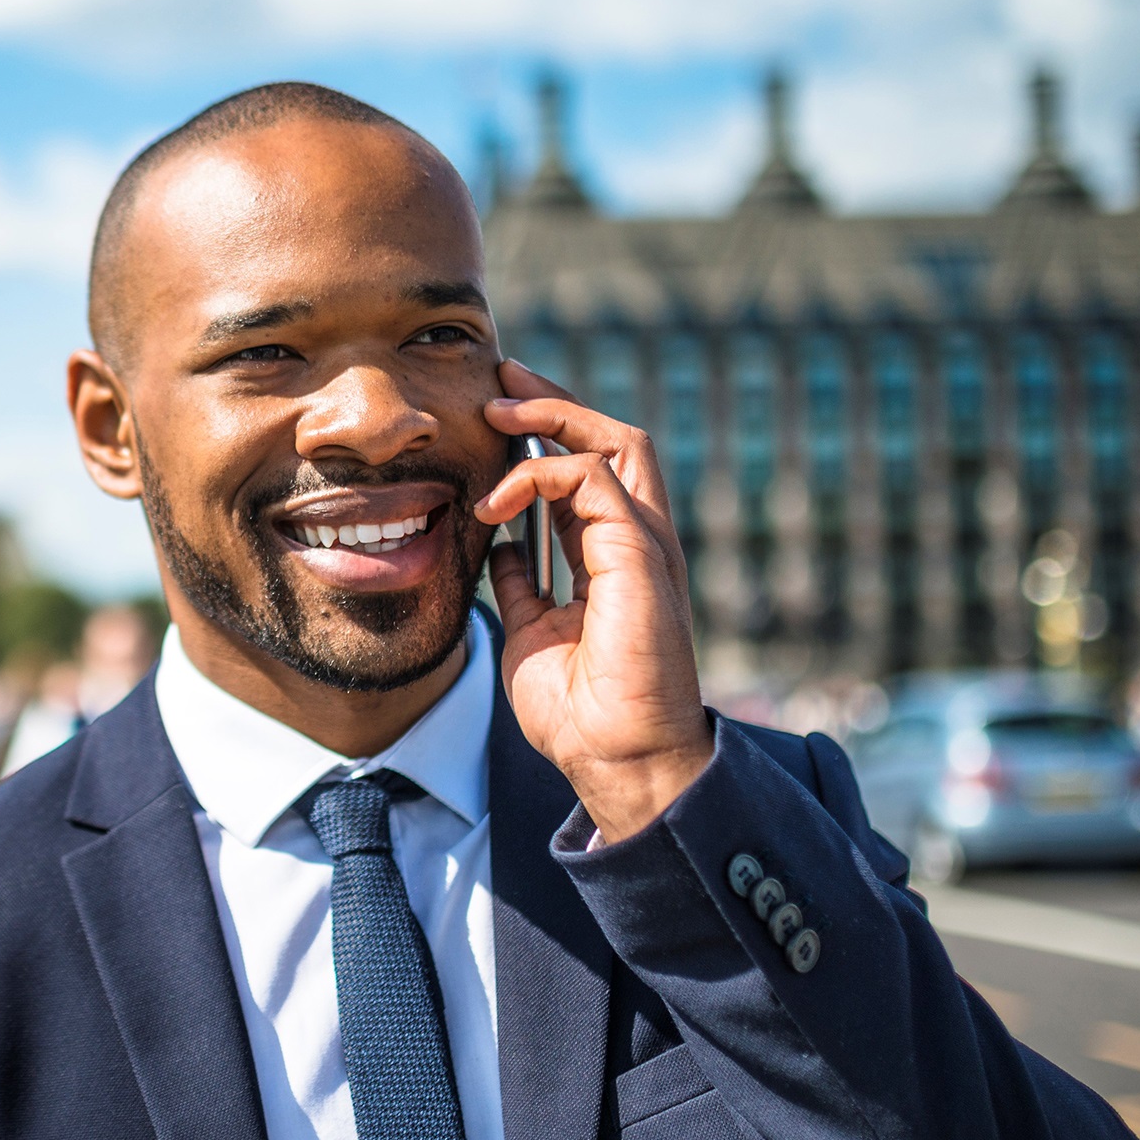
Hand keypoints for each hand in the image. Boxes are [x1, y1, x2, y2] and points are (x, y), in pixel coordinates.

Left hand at [475, 358, 713, 844]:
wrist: (616, 759)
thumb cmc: (580, 712)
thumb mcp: (532, 633)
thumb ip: (522, 587)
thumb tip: (499, 550)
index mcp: (616, 557)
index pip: (590, 470)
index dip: (545, 435)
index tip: (494, 414)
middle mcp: (638, 542)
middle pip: (613, 439)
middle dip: (554, 401)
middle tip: (499, 380)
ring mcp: (646, 545)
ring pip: (617, 441)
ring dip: (552, 415)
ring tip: (494, 409)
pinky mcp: (640, 552)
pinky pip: (591, 479)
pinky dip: (538, 473)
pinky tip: (496, 500)